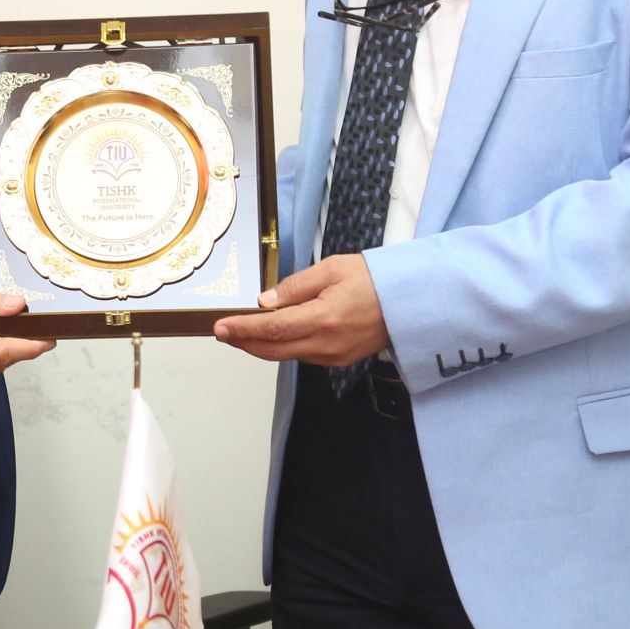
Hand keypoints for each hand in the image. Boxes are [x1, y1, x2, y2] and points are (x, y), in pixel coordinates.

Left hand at [212, 253, 389, 364]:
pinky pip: (304, 355)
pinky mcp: (339, 360)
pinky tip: (276, 334)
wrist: (408, 301)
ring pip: (287, 355)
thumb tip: (266, 300)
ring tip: (243, 331)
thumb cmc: (373, 280)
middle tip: (223, 332)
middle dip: (244, 342)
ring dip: (262, 345)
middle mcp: (327, 343)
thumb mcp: (331, 269)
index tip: (221, 327)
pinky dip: (284, 346)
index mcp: (324, 318)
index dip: (242, 329)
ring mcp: (334, 356)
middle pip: (273, 349)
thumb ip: (295, 286)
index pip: (272, 328)